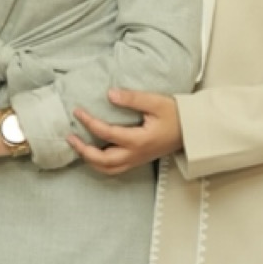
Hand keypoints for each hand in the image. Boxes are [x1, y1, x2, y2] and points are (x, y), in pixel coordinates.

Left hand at [69, 89, 183, 175]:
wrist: (193, 131)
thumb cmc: (177, 115)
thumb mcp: (156, 102)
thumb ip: (132, 99)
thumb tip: (109, 94)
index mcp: (139, 140)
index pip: (107, 133)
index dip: (89, 122)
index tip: (77, 111)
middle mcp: (135, 154)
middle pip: (102, 161)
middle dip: (83, 150)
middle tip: (70, 137)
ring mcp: (137, 160)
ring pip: (107, 169)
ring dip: (90, 160)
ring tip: (78, 146)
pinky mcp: (138, 160)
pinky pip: (115, 168)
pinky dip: (100, 164)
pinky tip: (94, 153)